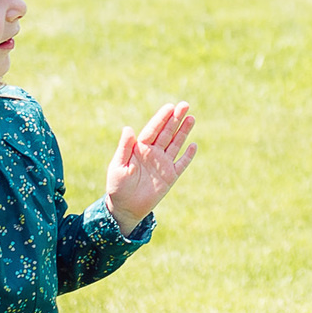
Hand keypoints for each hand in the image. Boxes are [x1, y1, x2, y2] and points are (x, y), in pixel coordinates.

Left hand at [104, 101, 197, 233]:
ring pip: (176, 144)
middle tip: (184, 105)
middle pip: (167, 132)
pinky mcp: (170, 177)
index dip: (161, 118)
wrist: (125, 207)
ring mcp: (163, 164)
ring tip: (191, 118)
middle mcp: (153, 153)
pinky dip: (188, 155)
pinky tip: (193, 145)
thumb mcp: (118, 165)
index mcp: (140, 148)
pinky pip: (181, 164)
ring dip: (183, 132)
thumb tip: (128, 129)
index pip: (153, 129)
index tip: (170, 107)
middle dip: (175, 119)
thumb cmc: (118, 186)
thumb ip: (125, 147)